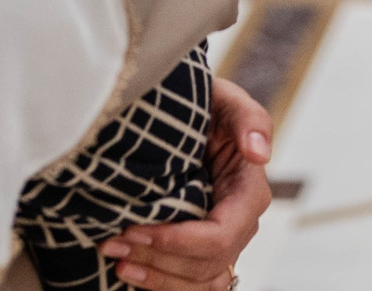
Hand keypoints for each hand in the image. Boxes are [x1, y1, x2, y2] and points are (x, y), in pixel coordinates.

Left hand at [100, 78, 271, 287]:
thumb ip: (249, 119)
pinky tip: (128, 270)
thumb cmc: (209, 106)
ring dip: (155, 276)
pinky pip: (190, 284)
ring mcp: (223, 242)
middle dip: (156, 257)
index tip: (134, 227)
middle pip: (204, 264)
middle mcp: (240, 225)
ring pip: (198, 282)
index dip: (176, 241)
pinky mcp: (202, 250)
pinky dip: (159, 283)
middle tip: (112, 240)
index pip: (219, 237)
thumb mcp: (228, 100)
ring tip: (116, 258)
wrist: (191, 116)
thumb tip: (259, 153)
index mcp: (249, 194)